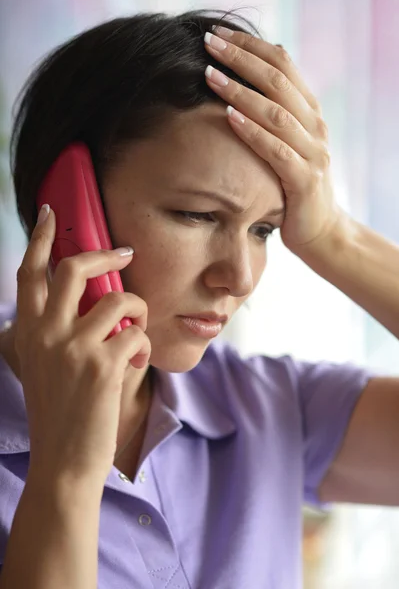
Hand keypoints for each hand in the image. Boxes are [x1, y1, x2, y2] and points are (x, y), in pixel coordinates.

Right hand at [14, 206, 150, 486]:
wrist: (63, 462)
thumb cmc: (59, 413)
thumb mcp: (42, 366)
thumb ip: (50, 332)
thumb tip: (82, 300)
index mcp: (28, 332)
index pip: (29, 274)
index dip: (39, 238)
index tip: (48, 214)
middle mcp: (47, 333)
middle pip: (75, 268)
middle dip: (105, 253)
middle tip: (124, 253)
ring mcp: (74, 348)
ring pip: (119, 299)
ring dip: (138, 308)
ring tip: (136, 328)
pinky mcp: (104, 365)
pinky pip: (137, 334)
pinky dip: (144, 344)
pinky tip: (136, 361)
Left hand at [204, 27, 347, 256]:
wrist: (319, 229)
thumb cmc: (290, 185)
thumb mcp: (285, 144)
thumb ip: (270, 117)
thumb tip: (234, 85)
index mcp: (309, 111)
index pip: (283, 65)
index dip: (251, 46)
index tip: (218, 34)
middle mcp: (315, 125)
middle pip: (278, 81)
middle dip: (241, 59)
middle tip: (209, 44)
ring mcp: (313, 152)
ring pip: (276, 112)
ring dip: (241, 91)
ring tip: (210, 75)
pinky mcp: (304, 180)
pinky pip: (276, 150)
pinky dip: (252, 132)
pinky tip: (228, 116)